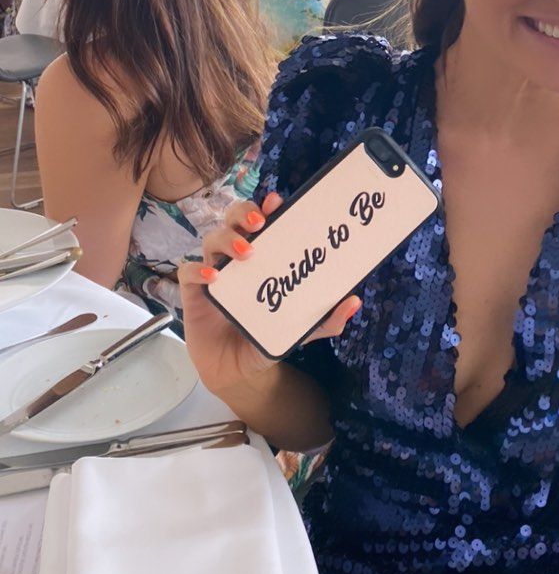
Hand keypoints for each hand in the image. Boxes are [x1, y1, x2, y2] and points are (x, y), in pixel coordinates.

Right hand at [178, 193, 361, 397]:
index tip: (277, 202)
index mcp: (264, 258)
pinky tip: (213, 278)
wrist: (239, 371)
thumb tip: (354, 301)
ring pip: (212, 239)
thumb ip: (326, 318)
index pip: (263, 223)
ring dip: (227, 239)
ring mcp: (215, 273)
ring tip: (245, 253)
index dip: (267, 208)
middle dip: (244, 213)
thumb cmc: (266, 337)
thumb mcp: (300, 328)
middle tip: (260, 224)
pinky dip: (198, 270)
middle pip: (234, 219)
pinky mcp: (194, 293)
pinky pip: (189, 272)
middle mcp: (237, 259)